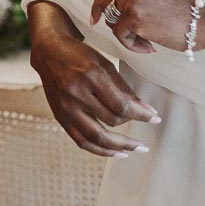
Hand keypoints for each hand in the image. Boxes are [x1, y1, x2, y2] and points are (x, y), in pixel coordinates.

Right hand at [29, 8, 159, 157]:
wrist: (49, 52)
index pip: (121, 104)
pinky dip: (100, 150)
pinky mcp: (60, 117)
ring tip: (135, 149)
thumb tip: (143, 110)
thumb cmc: (79, 55)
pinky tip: (115, 152)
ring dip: (119, 147)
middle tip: (145, 136)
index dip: (141, 114)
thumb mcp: (104, 64)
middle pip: (111, 121)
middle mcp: (76, 93)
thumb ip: (123, 88)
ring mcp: (66, 108)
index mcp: (91, 76)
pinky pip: (81, 141)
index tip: (154, 117)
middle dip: (132, 129)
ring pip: (96, 137)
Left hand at [90, 0, 195, 53]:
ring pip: (113, 22)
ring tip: (148, 40)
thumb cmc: (183, 12)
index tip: (96, 17)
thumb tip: (109, 11)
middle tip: (125, 36)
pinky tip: (150, 46)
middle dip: (111, 23)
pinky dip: (133, 45)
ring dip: (128, 36)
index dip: (99, 3)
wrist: (203, 22)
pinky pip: (120, 35)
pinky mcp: (133, 15)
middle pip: (105, 4)